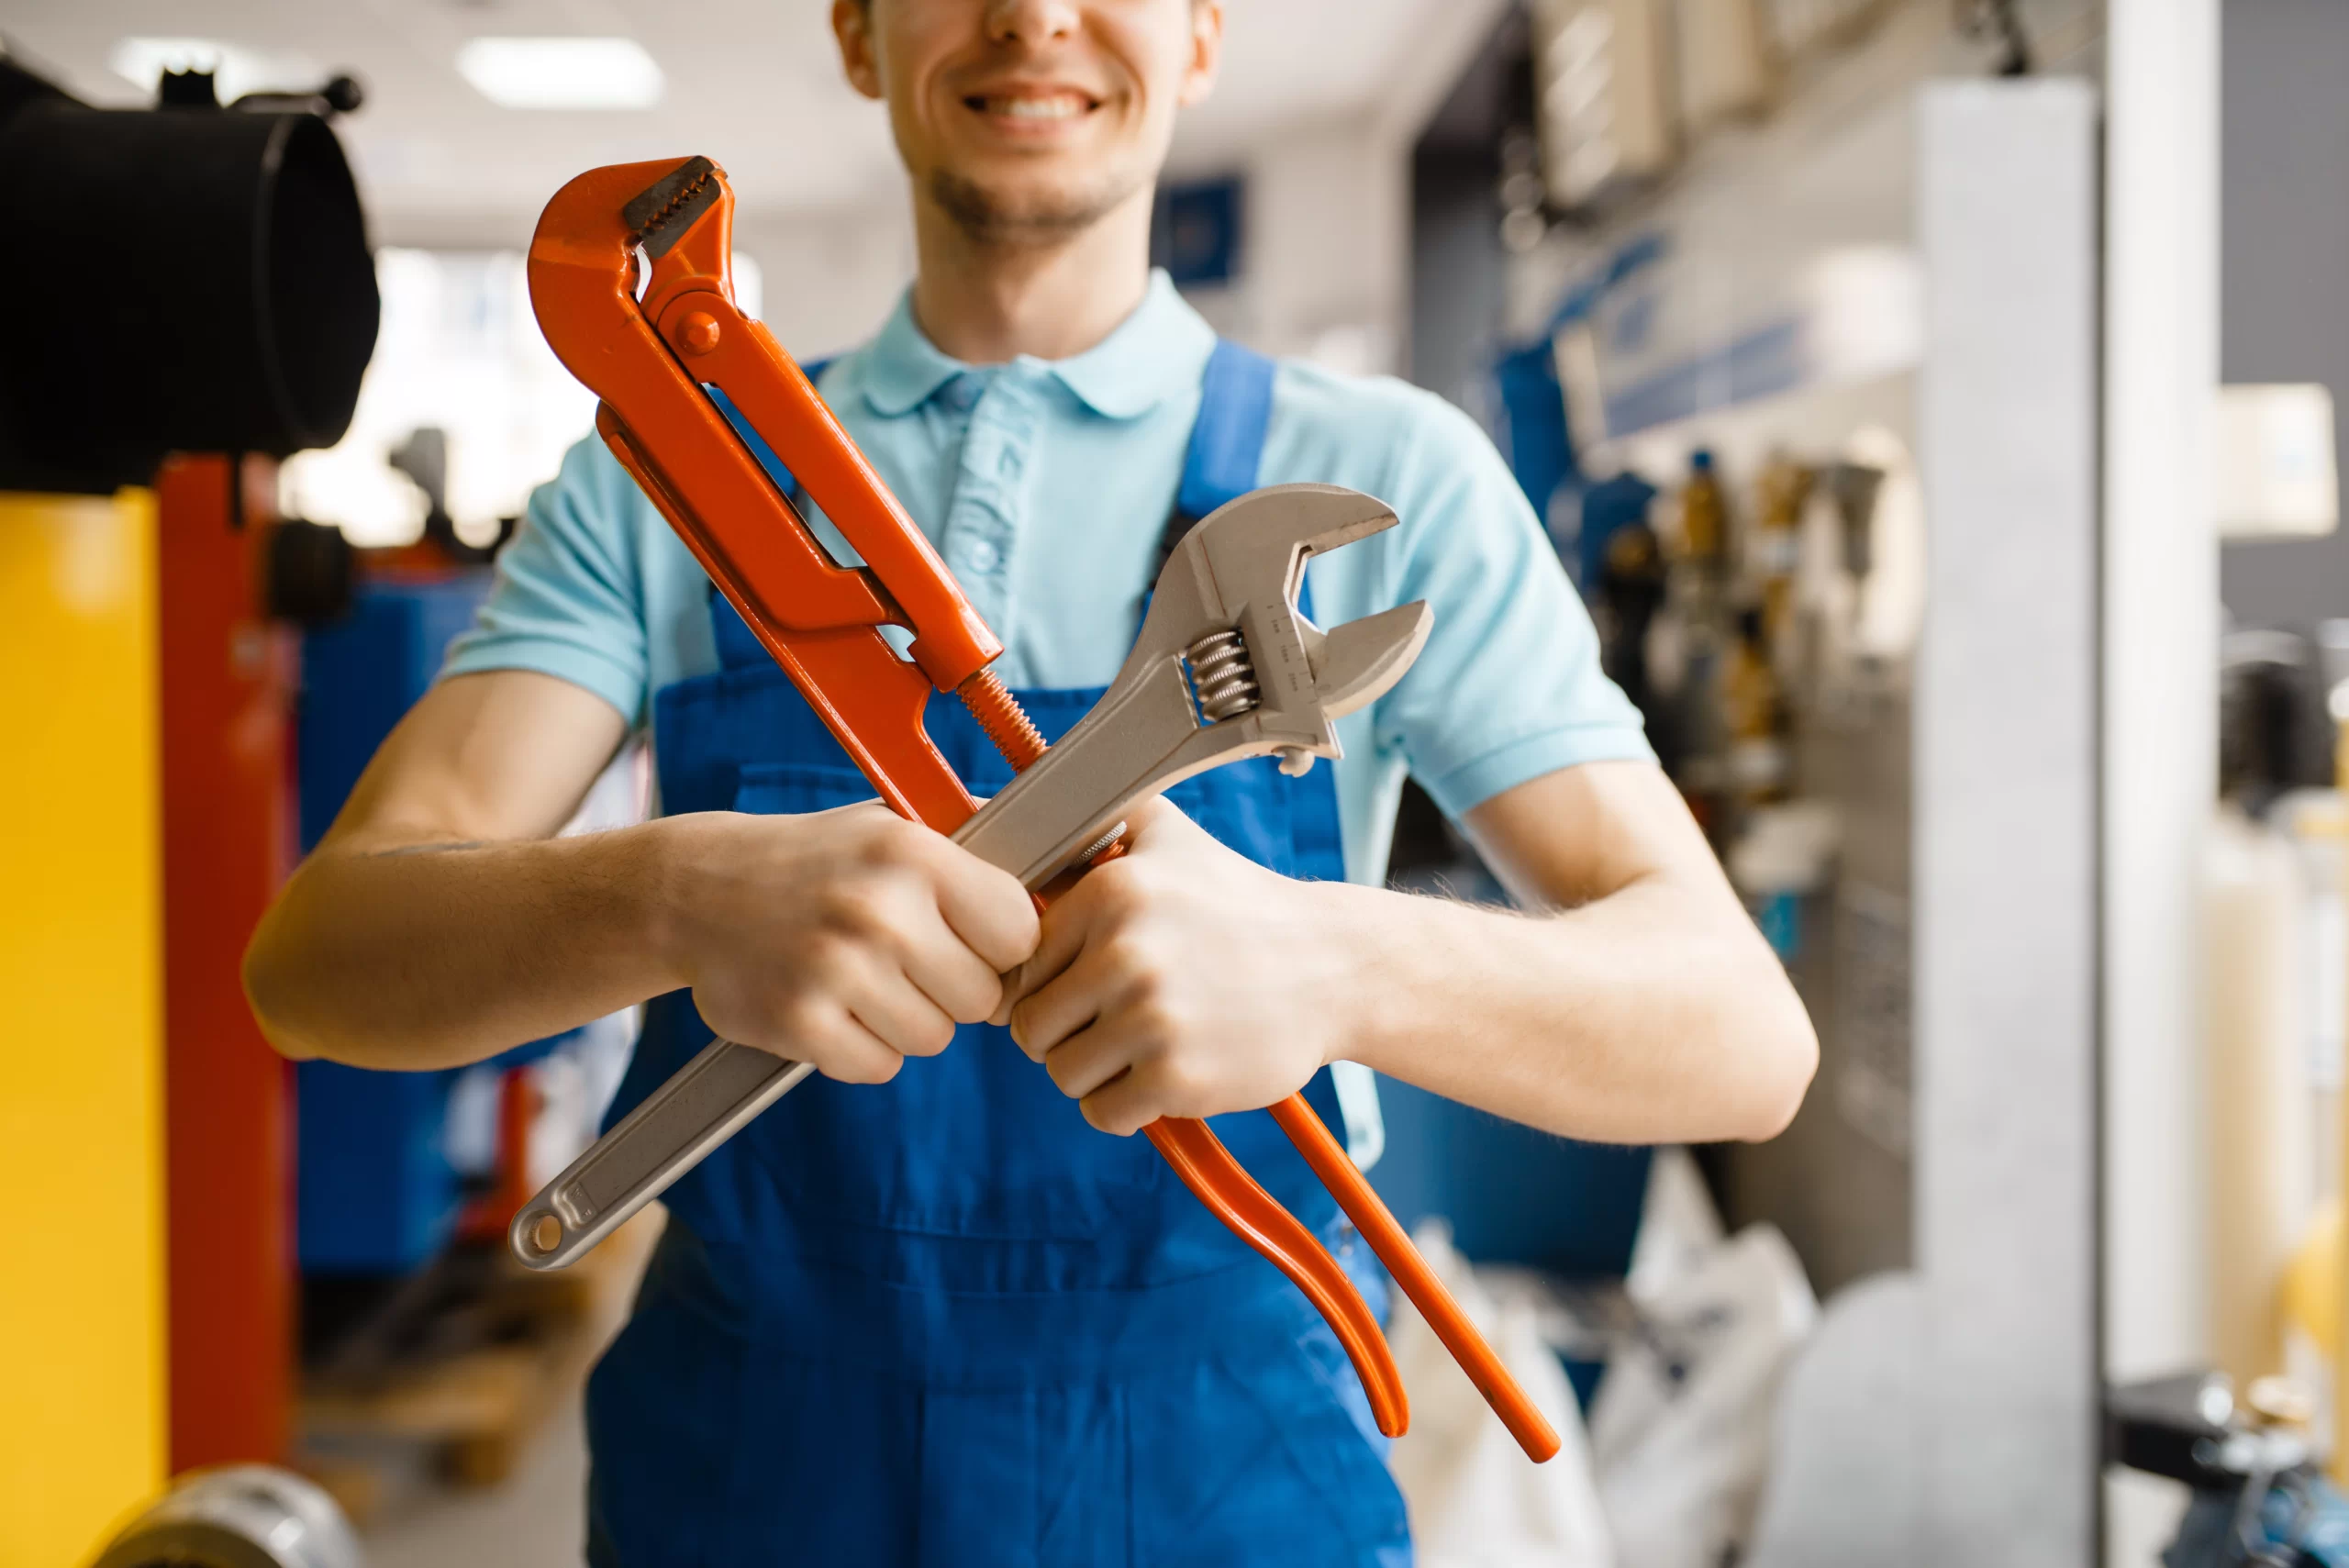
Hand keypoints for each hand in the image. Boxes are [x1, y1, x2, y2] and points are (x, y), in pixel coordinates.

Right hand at [654, 802, 1038, 1084]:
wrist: (695, 888)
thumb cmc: (815, 863)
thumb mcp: (891, 830)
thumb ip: (969, 861)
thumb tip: (1069, 881)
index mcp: (915, 854)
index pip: (1020, 934)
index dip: (1003, 949)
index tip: (974, 944)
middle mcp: (880, 909)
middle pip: (983, 998)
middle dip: (954, 989)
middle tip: (906, 962)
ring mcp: (838, 968)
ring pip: (934, 1037)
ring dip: (907, 1021)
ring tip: (861, 977)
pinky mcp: (800, 1023)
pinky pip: (879, 1066)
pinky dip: (862, 1048)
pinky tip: (831, 1006)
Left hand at [995, 797, 1363, 1134]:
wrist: (1332, 967)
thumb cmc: (1239, 905)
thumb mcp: (1170, 838)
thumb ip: (1093, 817)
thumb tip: (1001, 799)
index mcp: (1111, 892)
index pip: (1020, 966)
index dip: (1049, 981)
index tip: (1087, 983)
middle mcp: (1126, 952)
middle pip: (1031, 1027)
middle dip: (1066, 1032)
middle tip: (1116, 1020)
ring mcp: (1152, 1018)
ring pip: (1062, 1073)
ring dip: (1095, 1072)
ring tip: (1143, 1044)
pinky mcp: (1178, 1077)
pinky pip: (1104, 1113)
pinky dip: (1126, 1106)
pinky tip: (1164, 1072)